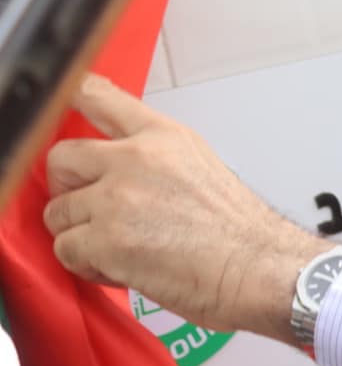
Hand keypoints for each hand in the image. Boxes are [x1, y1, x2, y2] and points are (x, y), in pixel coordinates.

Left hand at [43, 75, 328, 341]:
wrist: (260, 269)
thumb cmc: (241, 233)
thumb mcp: (203, 168)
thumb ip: (157, 160)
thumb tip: (120, 172)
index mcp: (164, 138)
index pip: (98, 96)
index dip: (67, 98)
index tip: (57, 107)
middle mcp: (135, 159)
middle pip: (62, 158)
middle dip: (68, 187)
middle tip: (90, 209)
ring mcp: (116, 198)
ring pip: (58, 212)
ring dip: (80, 234)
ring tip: (118, 248)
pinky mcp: (105, 239)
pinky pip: (66, 250)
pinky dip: (88, 265)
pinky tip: (121, 268)